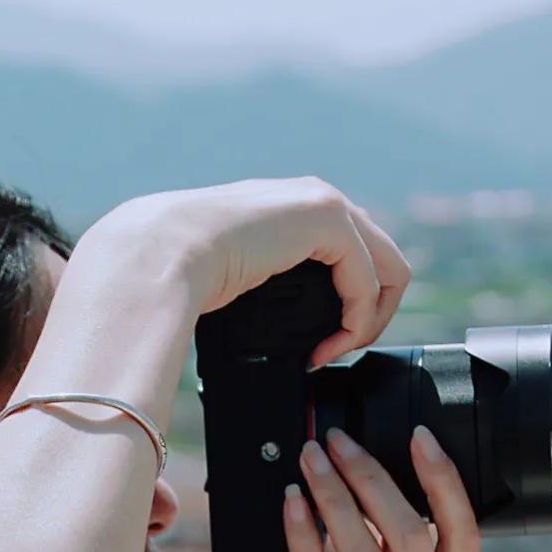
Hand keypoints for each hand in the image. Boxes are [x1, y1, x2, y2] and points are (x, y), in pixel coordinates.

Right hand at [81, 178, 409, 366]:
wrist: (162, 251)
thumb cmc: (183, 270)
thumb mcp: (241, 275)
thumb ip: (271, 284)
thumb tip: (277, 321)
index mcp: (299, 209)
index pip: (358, 258)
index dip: (353, 308)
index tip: (322, 346)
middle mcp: (321, 198)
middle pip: (385, 264)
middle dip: (371, 316)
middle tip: (335, 352)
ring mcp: (328, 205)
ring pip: (389, 273)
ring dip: (368, 322)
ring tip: (332, 352)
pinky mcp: (328, 221)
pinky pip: (368, 283)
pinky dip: (358, 322)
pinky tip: (328, 345)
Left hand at [283, 425, 479, 551]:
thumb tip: (373, 510)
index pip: (464, 539)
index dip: (445, 482)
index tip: (420, 435)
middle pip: (409, 535)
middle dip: (371, 475)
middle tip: (337, 438)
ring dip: (333, 497)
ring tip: (308, 459)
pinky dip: (304, 541)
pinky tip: (290, 509)